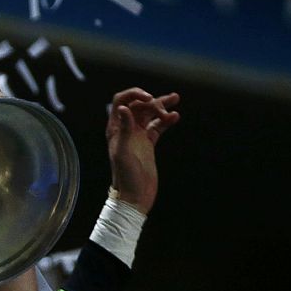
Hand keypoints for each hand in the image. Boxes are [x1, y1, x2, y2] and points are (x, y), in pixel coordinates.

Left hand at [105, 87, 180, 214]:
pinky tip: (175, 117)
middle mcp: (125, 129)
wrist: (135, 196)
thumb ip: (124, 129)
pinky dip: (166, 120)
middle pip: (138, 105)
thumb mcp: (123, 151)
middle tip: (165, 108)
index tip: (149, 97)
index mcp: (115, 128)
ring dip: (162, 106)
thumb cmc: (125, 176)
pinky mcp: (148, 143)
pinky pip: (158, 126)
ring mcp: (137, 136)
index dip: (134, 94)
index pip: (122, 101)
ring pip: (150, 114)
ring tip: (175, 99)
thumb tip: (123, 108)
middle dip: (152, 102)